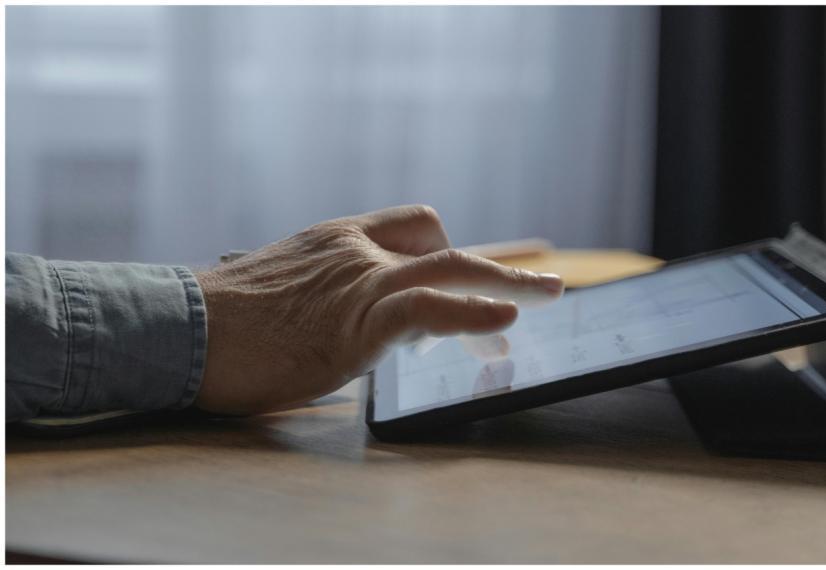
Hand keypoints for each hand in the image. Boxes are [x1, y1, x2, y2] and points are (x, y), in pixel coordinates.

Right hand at [194, 205, 562, 414]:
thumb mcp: (281, 289)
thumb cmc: (222, 320)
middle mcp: (356, 252)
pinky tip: (505, 320)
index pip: (414, 225)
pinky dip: (471, 312)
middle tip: (546, 278)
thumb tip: (344, 323)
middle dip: (501, 262)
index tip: (473, 270)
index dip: (452, 247)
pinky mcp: (355, 324)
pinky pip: (428, 308)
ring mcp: (359, 284)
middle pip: (444, 242)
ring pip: (450, 268)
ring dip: (509, 281)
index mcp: (339, 240)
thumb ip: (324, 294)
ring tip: (550, 294)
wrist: (180, 329)